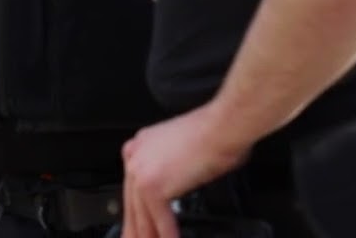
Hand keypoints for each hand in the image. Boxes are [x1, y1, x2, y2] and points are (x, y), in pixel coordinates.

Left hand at [120, 104, 250, 237]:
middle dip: (136, 228)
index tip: (136, 226)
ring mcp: (141, 172)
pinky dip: (167, 234)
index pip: (133, 188)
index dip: (136, 211)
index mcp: (138, 147)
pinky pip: (159, 219)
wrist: (222, 127)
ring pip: (142, 215)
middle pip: (132, 203)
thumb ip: (171, 167)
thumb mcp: (181, 149)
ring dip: (149, 235)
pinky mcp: (154, 186)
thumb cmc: (213, 134)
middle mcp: (134, 157)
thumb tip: (178, 184)